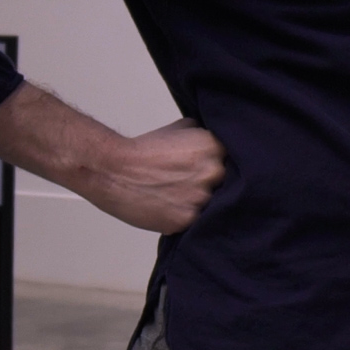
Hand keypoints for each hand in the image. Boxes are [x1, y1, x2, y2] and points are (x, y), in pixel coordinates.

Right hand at [87, 118, 226, 234]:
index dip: (227, 166)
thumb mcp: (181, 128)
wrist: (112, 170)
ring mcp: (201, 198)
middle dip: (214, 184)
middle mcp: (214, 172)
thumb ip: (204, 136)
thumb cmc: (143, 150)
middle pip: (228, 184)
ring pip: (213, 205)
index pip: (238, 160)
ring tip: (178, 196)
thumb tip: (217, 142)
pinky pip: (196, 222)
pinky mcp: (187, 219)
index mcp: (216, 148)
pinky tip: (171, 207)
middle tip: (192, 184)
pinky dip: (185, 216)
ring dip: (200, 202)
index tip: (216, 169)